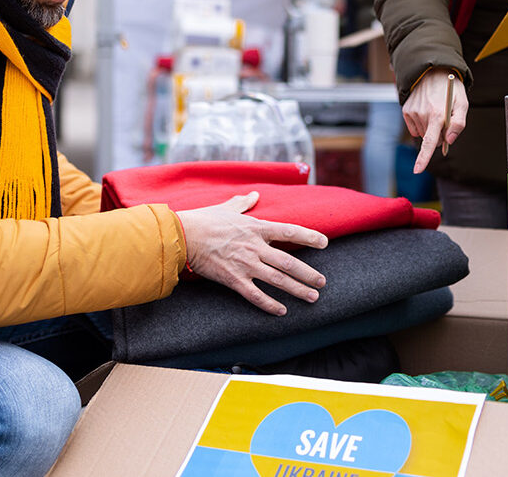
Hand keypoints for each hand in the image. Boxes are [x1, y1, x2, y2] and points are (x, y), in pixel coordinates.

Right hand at [177, 192, 327, 315]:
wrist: (183, 235)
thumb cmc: (204, 220)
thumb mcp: (227, 208)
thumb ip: (244, 203)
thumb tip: (254, 194)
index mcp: (256, 228)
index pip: (289, 231)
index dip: (309, 236)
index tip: (324, 242)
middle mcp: (255, 246)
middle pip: (288, 261)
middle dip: (308, 273)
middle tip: (322, 283)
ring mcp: (245, 264)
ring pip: (277, 279)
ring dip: (297, 289)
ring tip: (312, 297)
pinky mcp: (233, 279)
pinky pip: (255, 294)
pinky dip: (270, 304)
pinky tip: (282, 311)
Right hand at [402, 68, 467, 173]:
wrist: (433, 71)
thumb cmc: (451, 90)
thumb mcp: (463, 105)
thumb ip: (458, 124)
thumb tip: (449, 141)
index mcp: (438, 115)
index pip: (429, 142)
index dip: (423, 158)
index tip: (417, 170)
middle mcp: (423, 114)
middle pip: (430, 139)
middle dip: (439, 135)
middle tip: (445, 120)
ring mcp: (413, 112)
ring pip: (422, 134)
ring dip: (430, 128)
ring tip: (435, 110)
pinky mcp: (406, 110)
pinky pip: (414, 127)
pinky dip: (421, 124)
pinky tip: (426, 111)